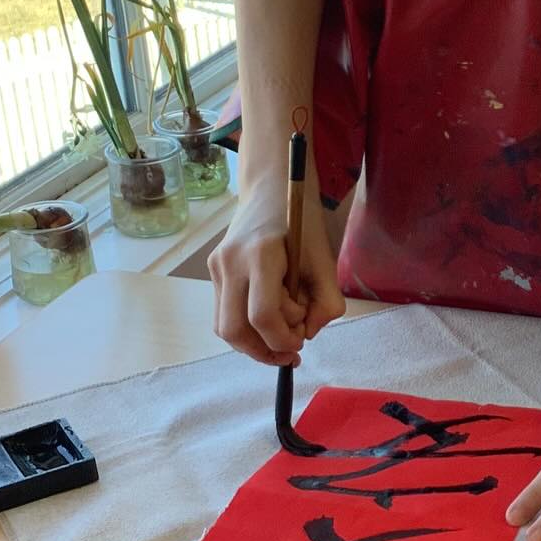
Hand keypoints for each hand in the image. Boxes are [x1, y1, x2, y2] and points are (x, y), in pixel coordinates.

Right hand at [208, 180, 343, 366]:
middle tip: (290, 352)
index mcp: (260, 255)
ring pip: (224, 327)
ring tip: (281, 338)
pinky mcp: (213, 271)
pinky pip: (224, 313)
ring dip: (253, 343)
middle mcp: (230, 262)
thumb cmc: (301, 222)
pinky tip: (269, 323)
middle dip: (263, 351)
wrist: (271, 187)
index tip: (301, 342)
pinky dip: (246, 327)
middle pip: (234, 330)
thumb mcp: (324, 259)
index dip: (283, 340)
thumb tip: (309, 334)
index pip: (262, 316)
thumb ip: (326, 301)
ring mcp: (216, 267)